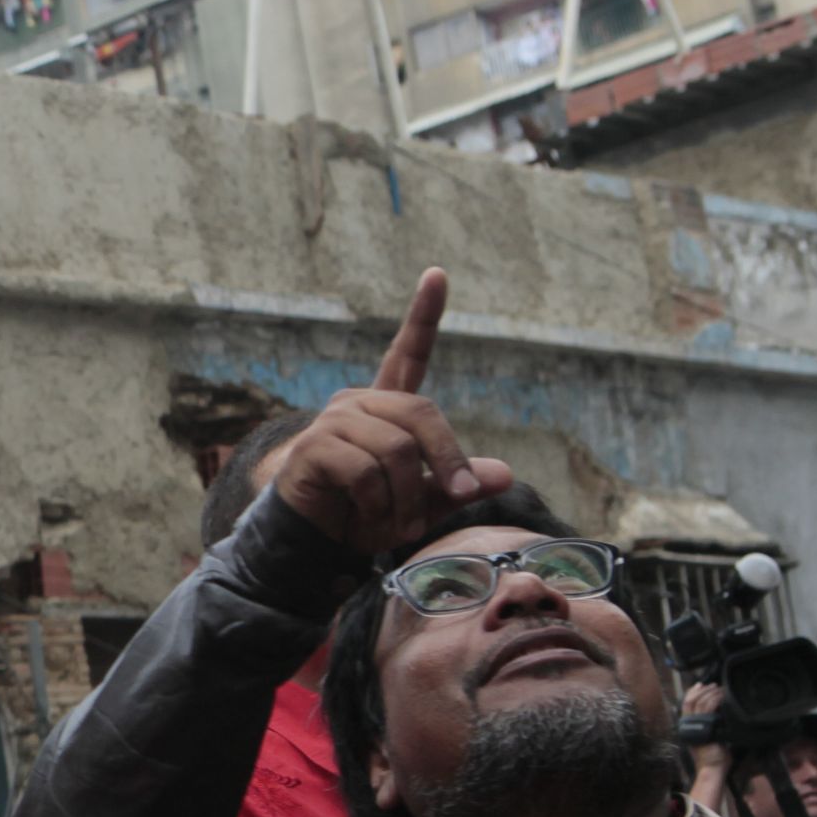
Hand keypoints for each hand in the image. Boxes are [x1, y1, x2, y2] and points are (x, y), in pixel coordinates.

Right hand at [270, 268, 514, 554]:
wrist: (312, 541)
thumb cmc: (366, 515)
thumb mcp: (424, 502)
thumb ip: (458, 485)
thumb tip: (504, 475)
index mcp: (385, 408)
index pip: (407, 353)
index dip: (423, 314)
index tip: (437, 274)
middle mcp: (357, 404)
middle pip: (422, 414)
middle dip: (448, 459)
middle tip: (460, 494)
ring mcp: (333, 423)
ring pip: (397, 450)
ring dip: (408, 498)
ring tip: (400, 525)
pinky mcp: (313, 448)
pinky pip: (367, 472)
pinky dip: (380, 505)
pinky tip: (369, 518)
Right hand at [682, 683, 731, 772]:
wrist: (712, 768)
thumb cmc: (713, 757)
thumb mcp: (710, 738)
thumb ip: (711, 727)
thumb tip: (719, 715)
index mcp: (687, 726)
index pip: (686, 704)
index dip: (692, 692)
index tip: (701, 684)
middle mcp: (687, 724)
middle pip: (690, 700)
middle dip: (702, 690)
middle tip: (714, 685)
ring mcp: (694, 725)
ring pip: (698, 702)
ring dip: (710, 693)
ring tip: (719, 689)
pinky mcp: (702, 726)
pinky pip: (707, 708)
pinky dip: (714, 699)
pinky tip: (721, 696)